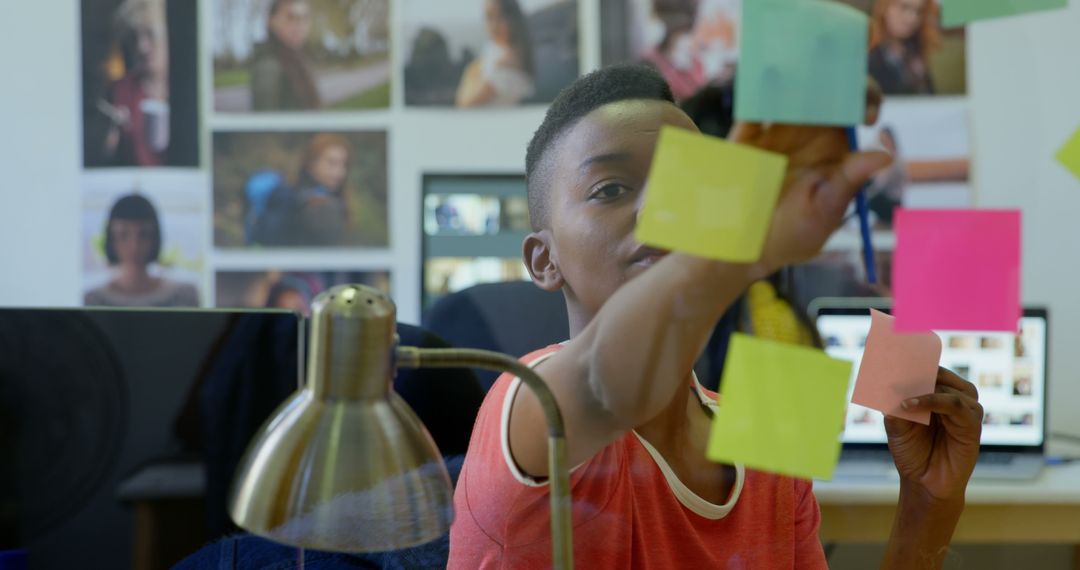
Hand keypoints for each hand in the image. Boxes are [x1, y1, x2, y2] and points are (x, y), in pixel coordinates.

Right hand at [729, 83, 889, 275]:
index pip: (856, 107)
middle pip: (827, 88)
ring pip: (792, 90)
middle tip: (838, 77)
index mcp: (836, 146)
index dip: (866, 98)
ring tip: (805, 66)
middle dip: (835, 73)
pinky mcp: (746, 138)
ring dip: (798, 74)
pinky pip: (753, 109)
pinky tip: (766, 82)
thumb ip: (849, 182)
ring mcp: (776, 130)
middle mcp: (808, 131)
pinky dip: (759, 93)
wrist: (746, 248)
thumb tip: (884, 155)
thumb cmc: (794, 234)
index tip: (866, 115)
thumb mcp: (824, 213)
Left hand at [885, 367, 983, 502]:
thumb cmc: (912, 452)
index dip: (912, 361)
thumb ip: (894, 403)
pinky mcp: (973, 425)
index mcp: (938, 394)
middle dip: (916, 370)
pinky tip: (910, 405)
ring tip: (899, 394)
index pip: (929, 368)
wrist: (924, 483)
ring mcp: (966, 410)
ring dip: (922, 387)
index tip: (890, 353)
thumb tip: (889, 383)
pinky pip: (955, 404)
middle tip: (894, 367)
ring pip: (948, 387)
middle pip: (940, 373)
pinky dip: (932, 401)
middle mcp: (955, 398)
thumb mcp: (896, 424)